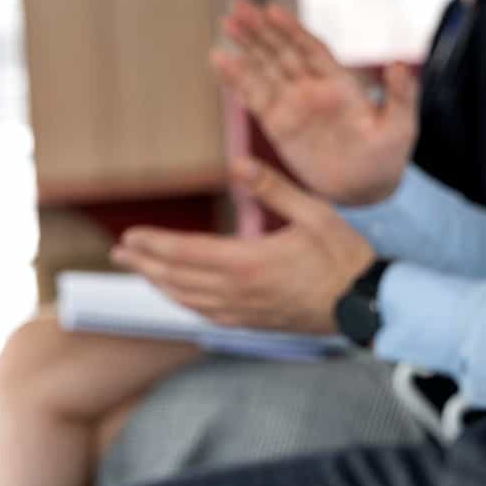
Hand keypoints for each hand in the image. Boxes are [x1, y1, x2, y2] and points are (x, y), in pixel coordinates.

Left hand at [111, 158, 375, 332]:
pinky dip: (183, 302)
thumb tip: (237, 163)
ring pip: (186, 299)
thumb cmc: (343, 256)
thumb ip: (273, 188)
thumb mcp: (315, 213)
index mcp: (248, 261)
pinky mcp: (253, 323)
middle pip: (176, 278)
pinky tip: (179, 295)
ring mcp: (243, 311)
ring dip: (158, 283)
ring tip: (141, 269)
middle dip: (145, 263)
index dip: (154, 244)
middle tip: (121, 250)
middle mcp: (237, 291)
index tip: (130, 234)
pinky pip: (205, 315)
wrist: (364, 304)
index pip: (185, 253)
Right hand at [210, 0, 417, 204]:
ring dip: (246, 48)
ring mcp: (295, 106)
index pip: (312, 49)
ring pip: (265, 70)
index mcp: (341, 84)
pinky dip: (237, 80)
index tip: (272, 10)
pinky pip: (255, 99)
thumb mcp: (402, 125)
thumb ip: (401, 95)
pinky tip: (221, 60)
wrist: (369, 189)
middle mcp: (314, 89)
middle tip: (239, 6)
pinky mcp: (279, 126)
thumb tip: (400, 66)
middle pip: (283, 52)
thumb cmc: (389, 155)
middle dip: (261, 30)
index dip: (292, 30)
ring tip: (227, 23)